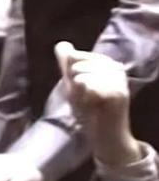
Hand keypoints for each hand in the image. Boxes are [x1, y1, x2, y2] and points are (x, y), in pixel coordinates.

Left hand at [55, 41, 140, 166]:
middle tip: (87, 100)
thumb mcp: (74, 86)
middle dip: (74, 85)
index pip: (75, 56)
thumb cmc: (90, 112)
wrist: (104, 137)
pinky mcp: (118, 92)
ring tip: (90, 104)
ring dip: (79, 94)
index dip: (71, 76)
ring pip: (81, 75)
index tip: (83, 90)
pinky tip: (93, 105)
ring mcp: (119, 79)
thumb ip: (67, 65)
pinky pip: (89, 85)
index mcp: (107, 62)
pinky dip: (85, 98)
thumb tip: (61, 44)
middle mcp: (116, 67)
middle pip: (76, 65)